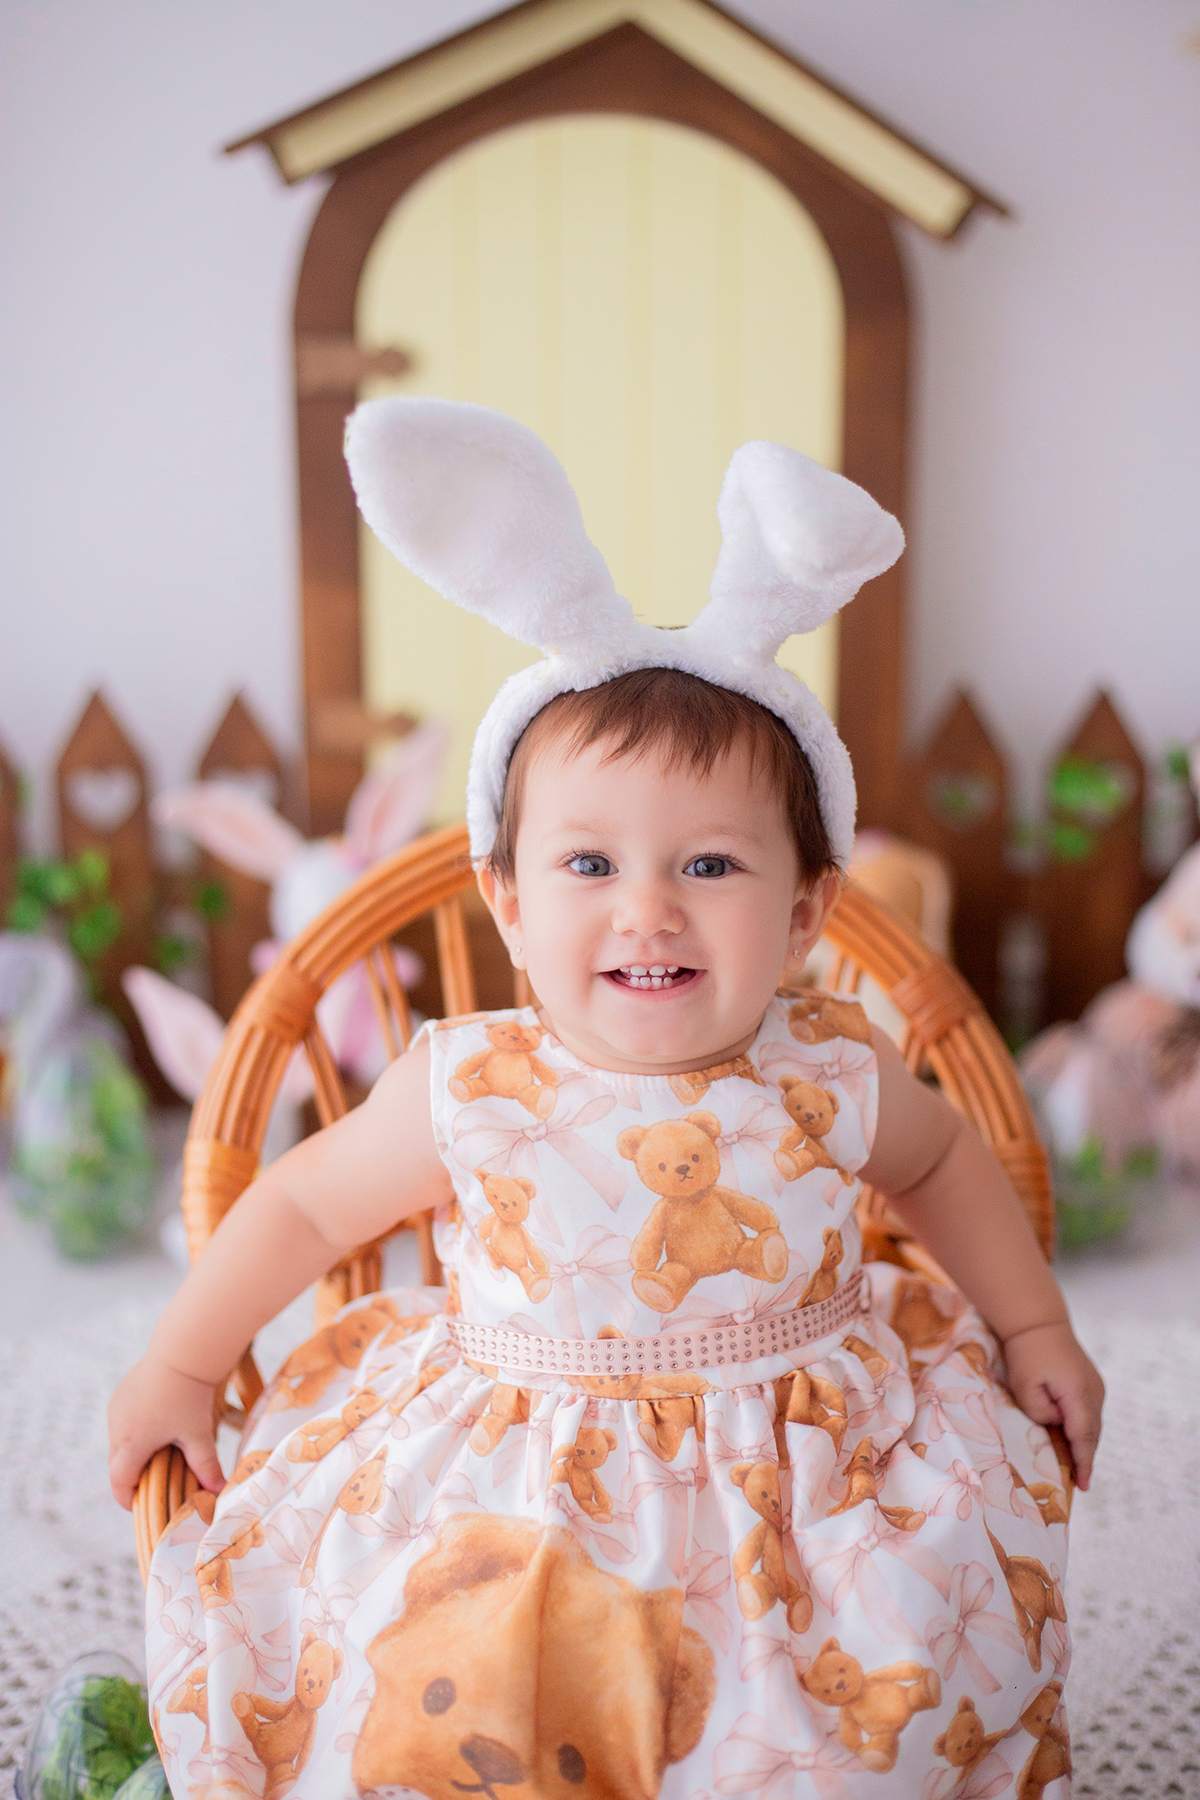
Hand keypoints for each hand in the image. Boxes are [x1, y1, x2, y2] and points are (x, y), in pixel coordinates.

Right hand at [107, 1355, 224, 1510]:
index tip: (138, 1505)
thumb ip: (205, 1465)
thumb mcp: (199, 1433)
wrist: (184, 1350)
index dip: (127, 1498)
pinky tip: (156, 1423)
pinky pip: (122, 1420)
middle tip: (152, 1482)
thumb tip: (218, 1490)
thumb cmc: (190, 1395)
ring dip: (133, 1451)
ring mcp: (117, 1407)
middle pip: (117, 1463)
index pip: (119, 1482)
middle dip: (131, 1475)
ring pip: (119, 1440)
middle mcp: (117, 1427)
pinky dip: (134, 1430)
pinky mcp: (122, 1391)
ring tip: (157, 1452)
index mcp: (131, 1443)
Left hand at [1002, 1321, 1103, 1490]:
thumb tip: (1055, 1426)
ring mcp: (1096, 1387)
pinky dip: (1083, 1429)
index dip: (1083, 1463)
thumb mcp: (1025, 1387)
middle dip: (1085, 1459)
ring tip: (1076, 1469)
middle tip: (1079, 1484)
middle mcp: (1094, 1392)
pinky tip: (1073, 1441)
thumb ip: (1041, 1413)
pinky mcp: (1091, 1383)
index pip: (1083, 1437)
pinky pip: (1089, 1413)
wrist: (1038, 1322)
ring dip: (1084, 1445)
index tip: (1083, 1486)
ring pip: (1092, 1424)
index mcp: (1078, 1394)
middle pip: (1091, 1434)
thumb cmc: (1027, 1353)